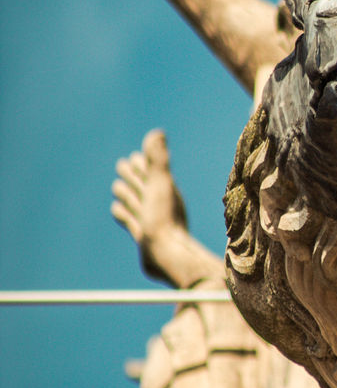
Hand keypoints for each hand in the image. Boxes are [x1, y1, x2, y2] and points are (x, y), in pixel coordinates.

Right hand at [112, 129, 187, 281]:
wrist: (167, 254)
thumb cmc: (164, 218)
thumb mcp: (159, 183)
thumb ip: (158, 159)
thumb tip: (157, 132)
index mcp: (164, 187)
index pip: (150, 169)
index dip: (141, 162)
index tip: (136, 158)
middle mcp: (158, 203)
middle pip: (141, 184)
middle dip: (131, 174)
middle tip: (123, 166)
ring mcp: (150, 219)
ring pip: (134, 202)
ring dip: (126, 193)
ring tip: (118, 187)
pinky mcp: (143, 235)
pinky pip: (130, 221)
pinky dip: (123, 214)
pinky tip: (118, 210)